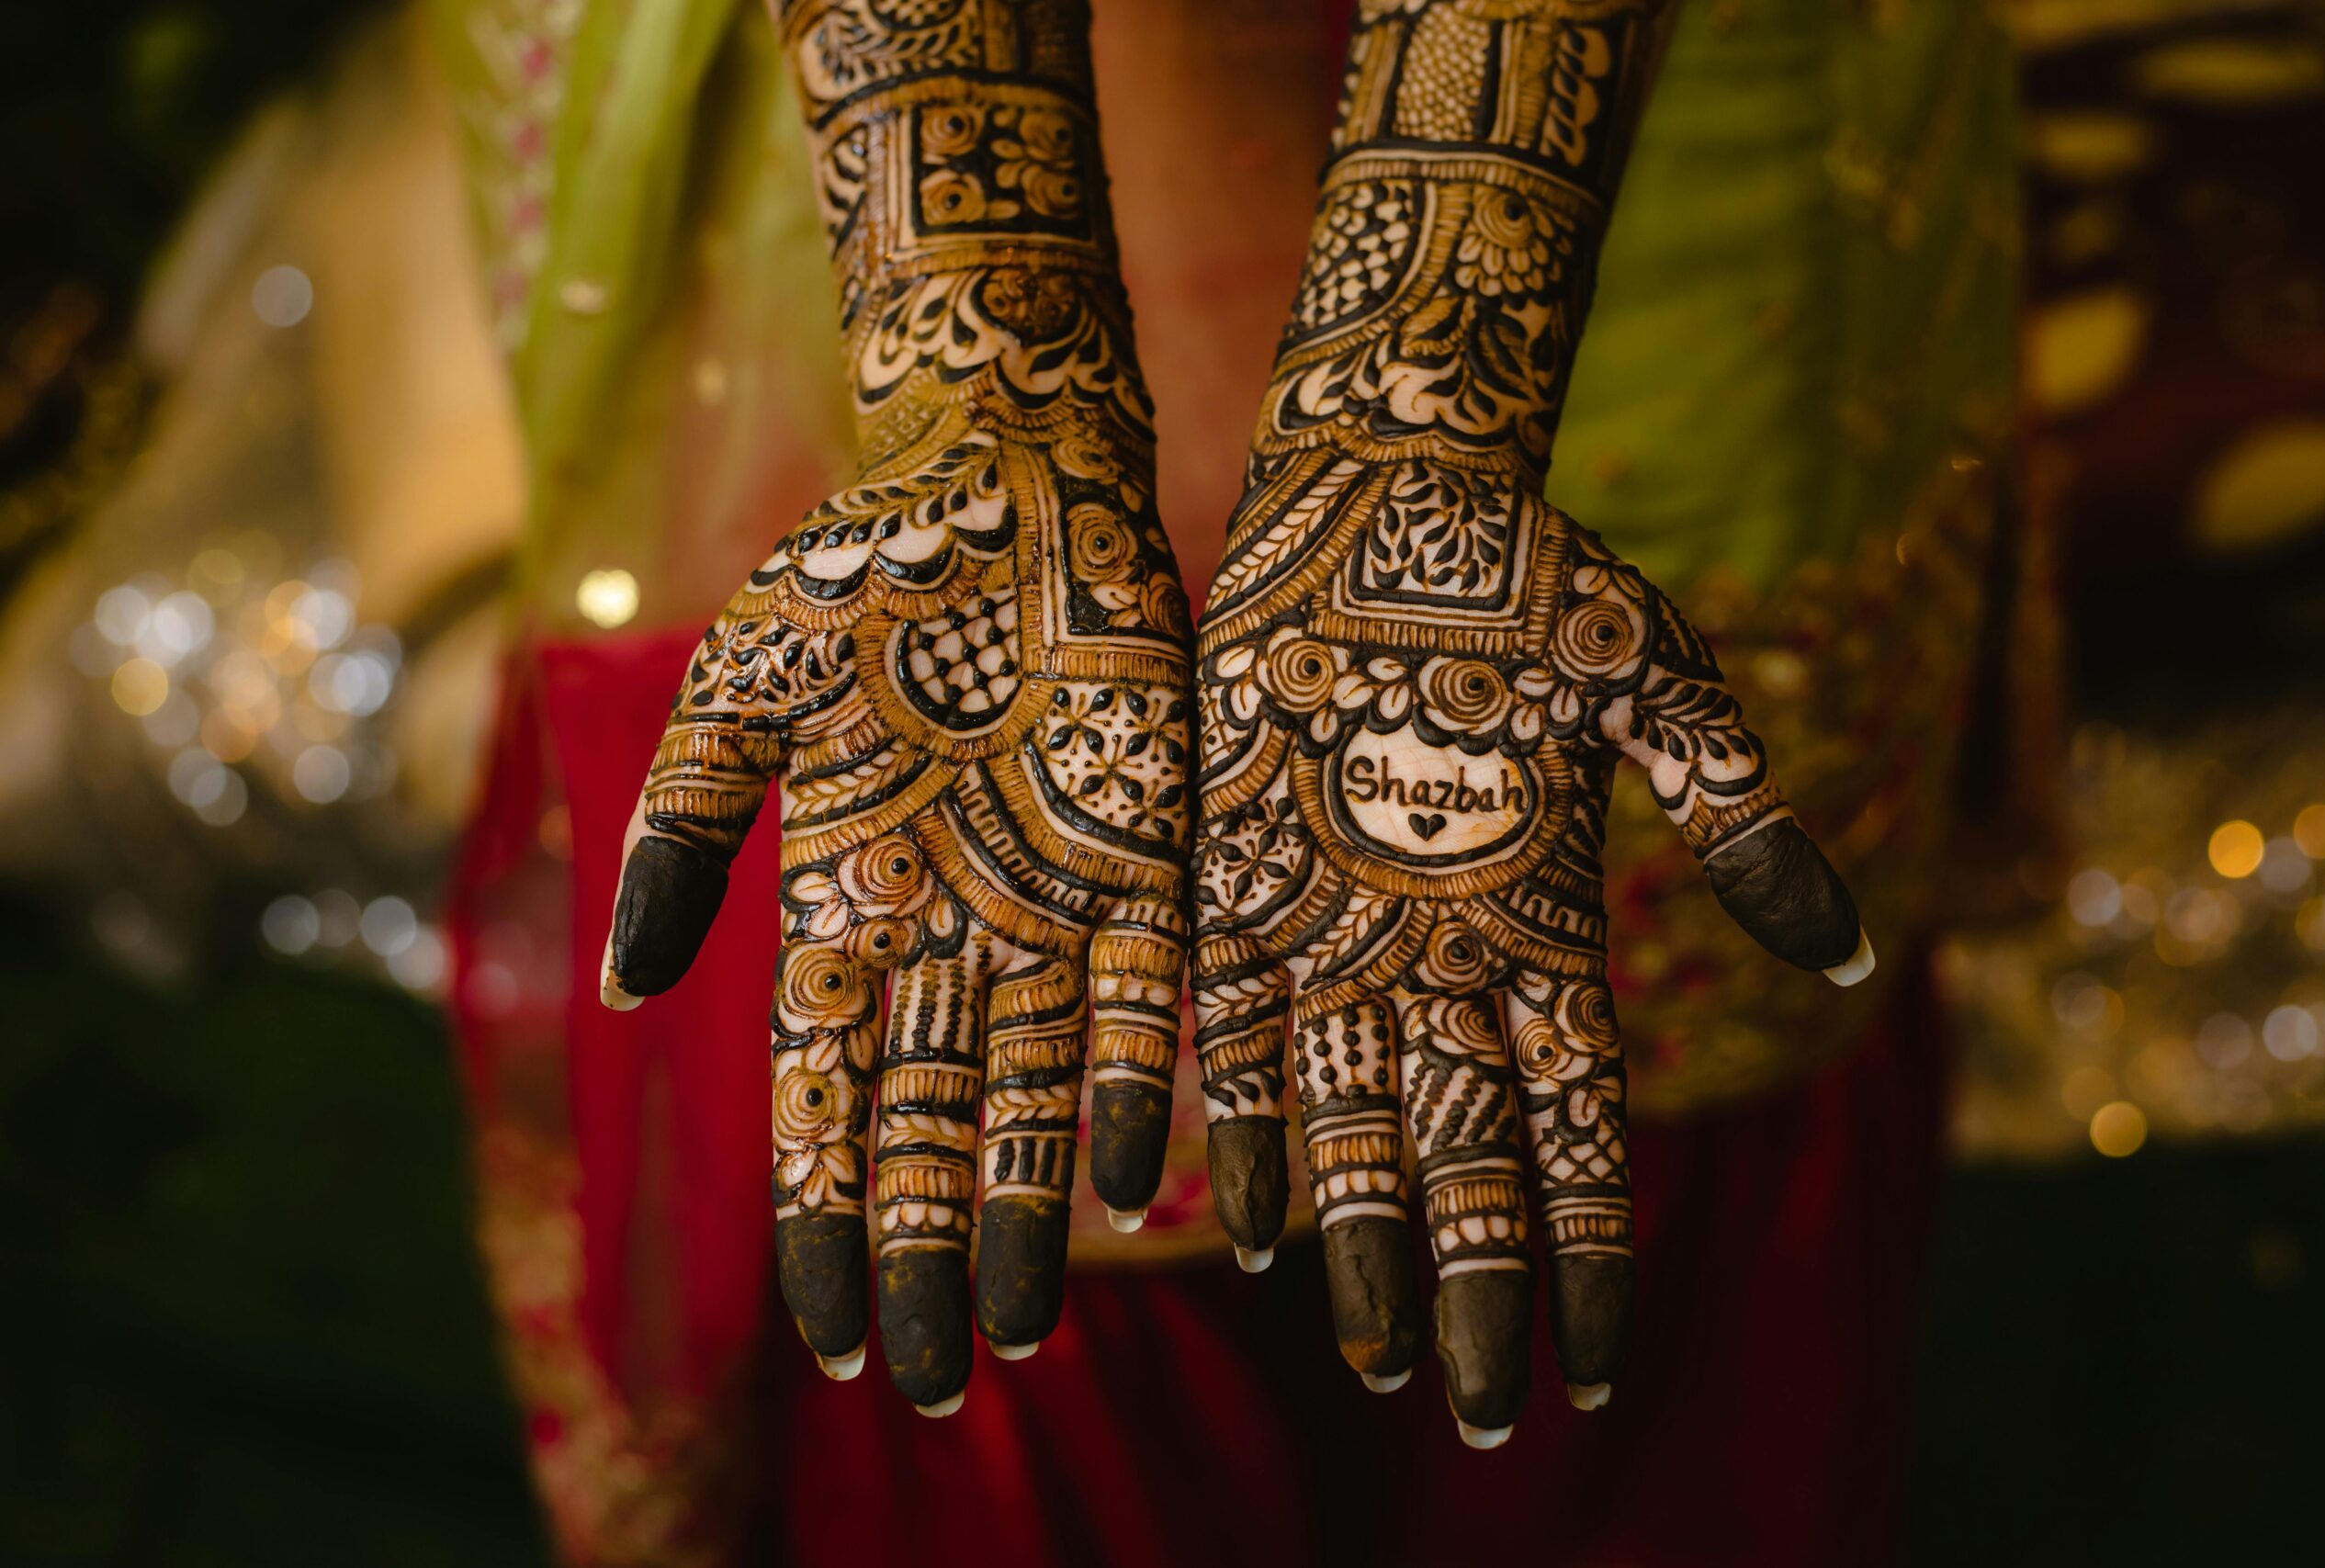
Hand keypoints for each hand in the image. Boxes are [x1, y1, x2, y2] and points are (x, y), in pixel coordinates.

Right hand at [601, 0, 1190, 1414]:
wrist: (1006, 476)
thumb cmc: (860, 574)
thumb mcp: (740, 696)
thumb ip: (680, 834)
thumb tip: (612, 986)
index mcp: (839, 901)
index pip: (821, 1099)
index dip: (825, 1214)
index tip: (827, 1328)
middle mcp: (947, 927)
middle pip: (932, 1126)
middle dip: (929, 1254)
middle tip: (929, 1382)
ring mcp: (1047, 899)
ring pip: (1035, 1088)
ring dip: (1031, 1208)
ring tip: (1026, 1330)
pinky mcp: (1145, 855)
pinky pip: (1140, 993)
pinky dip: (1131, 1080)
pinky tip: (1131, 1177)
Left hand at [1193, 456, 1867, 1434]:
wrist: (1377, 501)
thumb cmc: (1537, 579)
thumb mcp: (1660, 681)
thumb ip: (1738, 808)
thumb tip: (1849, 949)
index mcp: (1546, 924)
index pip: (1579, 1127)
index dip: (1586, 1247)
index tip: (1595, 1364)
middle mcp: (1440, 956)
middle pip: (1467, 1157)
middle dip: (1473, 1281)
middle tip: (1475, 1409)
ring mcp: (1336, 930)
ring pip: (1352, 1122)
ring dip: (1364, 1240)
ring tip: (1376, 1351)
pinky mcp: (1239, 887)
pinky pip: (1238, 1033)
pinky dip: (1246, 1125)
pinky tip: (1248, 1220)